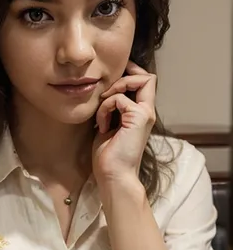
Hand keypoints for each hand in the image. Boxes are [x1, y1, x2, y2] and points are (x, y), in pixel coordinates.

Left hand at [92, 61, 155, 188]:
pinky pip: (119, 98)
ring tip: (102, 109)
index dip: (131, 74)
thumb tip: (101, 94)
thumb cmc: (108, 156)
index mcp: (140, 114)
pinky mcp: (138, 118)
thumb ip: (111, 109)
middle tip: (106, 90)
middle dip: (126, 74)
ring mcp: (145, 114)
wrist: (113, 175)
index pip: (145, 83)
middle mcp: (147, 112)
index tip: (111, 81)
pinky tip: (102, 125)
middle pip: (148, 77)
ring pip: (140, 80)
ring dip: (114, 90)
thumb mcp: (108, 125)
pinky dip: (105, 107)